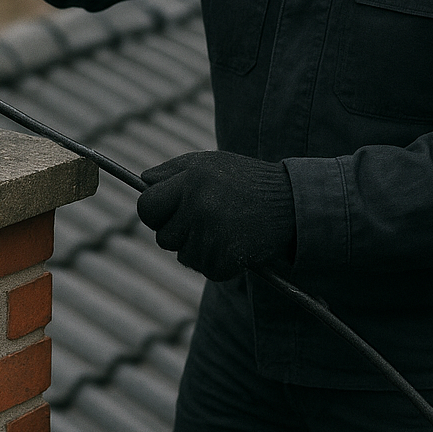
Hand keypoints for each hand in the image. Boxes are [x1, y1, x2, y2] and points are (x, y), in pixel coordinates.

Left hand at [136, 150, 295, 280]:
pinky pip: (205, 269)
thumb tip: (142, 182)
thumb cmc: (243, 180)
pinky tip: (234, 243)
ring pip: (183, 256)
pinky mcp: (227, 257)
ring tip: (223, 229)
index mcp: (189, 180)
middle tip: (202, 220)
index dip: (153, 213)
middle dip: (177, 232)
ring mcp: (212, 234)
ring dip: (198, 248)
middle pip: (163, 237)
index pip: (146, 207)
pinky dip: (217, 262)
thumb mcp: (206, 163)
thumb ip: (170, 171)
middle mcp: (198, 206)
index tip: (166, 214)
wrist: (290, 202)